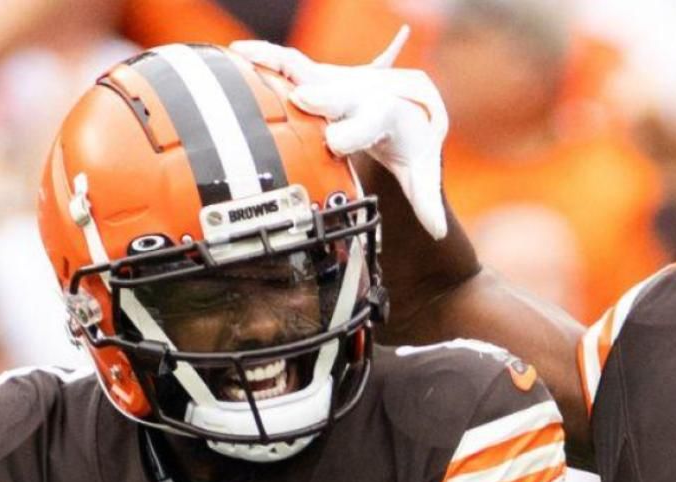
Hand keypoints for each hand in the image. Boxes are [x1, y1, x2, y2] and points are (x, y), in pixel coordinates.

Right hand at [231, 29, 450, 239]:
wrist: (408, 104)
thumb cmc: (411, 143)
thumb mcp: (422, 171)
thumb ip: (427, 199)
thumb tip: (438, 232)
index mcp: (387, 116)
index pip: (371, 122)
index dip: (353, 133)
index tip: (335, 143)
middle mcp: (360, 95)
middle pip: (339, 93)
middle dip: (323, 96)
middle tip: (304, 98)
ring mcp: (336, 84)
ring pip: (308, 69)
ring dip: (279, 64)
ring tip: (245, 56)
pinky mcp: (317, 79)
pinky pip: (288, 64)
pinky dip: (264, 58)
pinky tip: (236, 54)